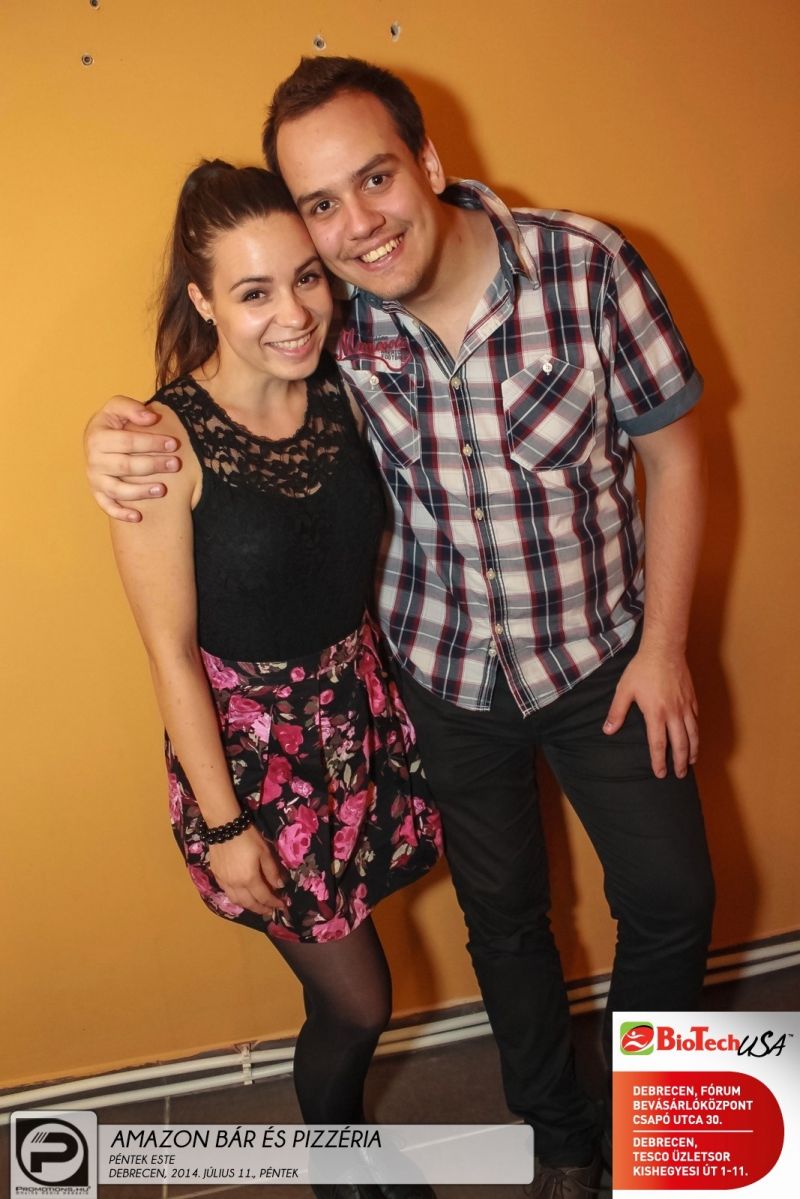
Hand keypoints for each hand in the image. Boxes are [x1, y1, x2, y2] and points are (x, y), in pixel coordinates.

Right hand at [84, 396, 181, 521]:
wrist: (96, 440)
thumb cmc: (112, 423)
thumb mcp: (116, 407)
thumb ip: (131, 408)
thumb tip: (151, 418)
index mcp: (97, 436)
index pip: (128, 441)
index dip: (152, 442)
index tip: (174, 443)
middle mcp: (93, 459)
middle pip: (126, 466)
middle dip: (153, 465)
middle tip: (176, 464)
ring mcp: (95, 478)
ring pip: (118, 489)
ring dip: (140, 492)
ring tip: (162, 490)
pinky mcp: (97, 492)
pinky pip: (107, 506)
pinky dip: (120, 513)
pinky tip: (137, 517)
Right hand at [208, 826, 288, 917]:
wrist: (224, 826)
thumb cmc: (247, 837)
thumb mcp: (264, 851)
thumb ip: (272, 870)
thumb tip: (279, 886)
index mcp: (249, 879)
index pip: (264, 897)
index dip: (273, 903)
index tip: (282, 906)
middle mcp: (236, 885)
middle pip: (249, 903)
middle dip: (261, 909)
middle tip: (270, 911)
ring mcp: (224, 882)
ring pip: (237, 901)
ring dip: (248, 906)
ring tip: (257, 907)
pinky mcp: (217, 876)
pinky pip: (227, 893)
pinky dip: (237, 899)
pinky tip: (241, 896)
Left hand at [603, 646, 698, 778]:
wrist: (664, 650)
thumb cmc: (642, 669)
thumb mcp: (624, 690)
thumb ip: (616, 712)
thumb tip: (608, 731)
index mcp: (655, 713)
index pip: (659, 744)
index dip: (659, 761)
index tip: (660, 773)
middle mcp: (673, 713)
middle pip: (680, 743)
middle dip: (681, 762)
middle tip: (680, 774)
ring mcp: (685, 706)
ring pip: (693, 733)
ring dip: (693, 750)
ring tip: (692, 762)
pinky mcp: (692, 698)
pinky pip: (696, 719)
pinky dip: (696, 732)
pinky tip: (695, 737)